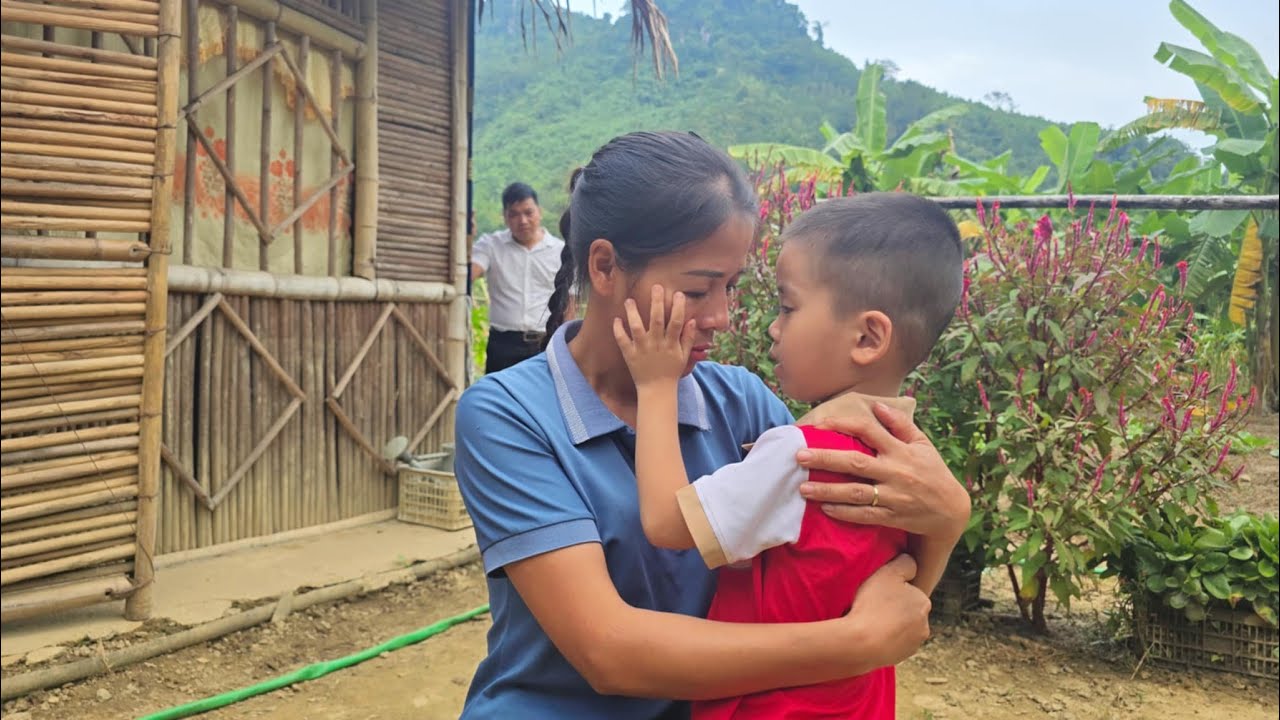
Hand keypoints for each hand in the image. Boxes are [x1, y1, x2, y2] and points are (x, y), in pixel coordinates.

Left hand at [614, 285, 695, 388]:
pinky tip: (617, 319)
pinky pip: (622, 341)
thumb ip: (688, 338)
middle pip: (657, 319)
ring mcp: (641, 349)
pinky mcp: (629, 355)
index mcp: (670, 344)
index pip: (676, 322)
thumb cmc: (671, 372)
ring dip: (632, 313)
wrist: (657, 390)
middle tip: (656, 287)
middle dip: (657, 302)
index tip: (678, 294)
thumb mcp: (683, 356)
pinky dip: (618, 330)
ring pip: (636, 327)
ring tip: (629, 300)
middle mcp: (656, 344)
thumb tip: (692, 321)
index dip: (678, 307)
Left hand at [797, 402, 970, 540]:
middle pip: (855, 463)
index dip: (844, 425)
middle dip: (826, 458)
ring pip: (855, 492)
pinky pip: (863, 515)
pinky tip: (824, 509)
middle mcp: (895, 471)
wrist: (950, 510)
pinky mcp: (891, 516)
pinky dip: (844, 513)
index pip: (869, 431)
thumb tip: (878, 406)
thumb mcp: (922, 444)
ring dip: (828, 490)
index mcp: (901, 450)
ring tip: (803, 488)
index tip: (821, 424)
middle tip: (800, 456)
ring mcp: (892, 496)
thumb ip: (900, 424)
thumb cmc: (932, 472)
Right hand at [842, 554, 930, 672]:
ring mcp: (913, 644)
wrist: (862, 644)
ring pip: (900, 629)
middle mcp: (925, 625)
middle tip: (871, 607)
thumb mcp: (888, 572)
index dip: (891, 590)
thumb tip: (911, 564)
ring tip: (868, 622)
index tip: (877, 593)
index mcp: (924, 602)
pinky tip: (870, 636)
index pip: (908, 591)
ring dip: (888, 625)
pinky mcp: (901, 658)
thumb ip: (905, 563)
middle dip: (893, 609)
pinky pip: (892, 644)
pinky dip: (884, 640)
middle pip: (905, 611)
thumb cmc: (873, 604)